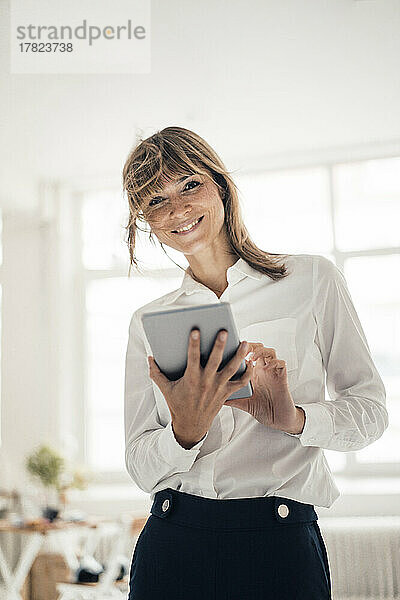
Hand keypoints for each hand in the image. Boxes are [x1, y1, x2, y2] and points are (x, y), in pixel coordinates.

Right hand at [148, 329, 254, 447]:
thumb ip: (156, 373)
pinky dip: (248, 373)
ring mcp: (218, 388)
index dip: (194, 343)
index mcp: (191, 378)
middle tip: (223, 331)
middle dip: (219, 345)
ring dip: (239, 355)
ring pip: (232, 369)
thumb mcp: (165, 389)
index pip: (192, 357)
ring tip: (244, 342)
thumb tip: (149, 357)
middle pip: (215, 360)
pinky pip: (241, 382)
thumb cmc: (178, 404)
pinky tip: (251, 361)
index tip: (195, 330)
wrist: (191, 426)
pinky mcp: (226, 393)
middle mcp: (206, 382)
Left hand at [224, 342, 304, 434]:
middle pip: (258, 348)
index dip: (240, 348)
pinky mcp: (282, 378)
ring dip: (261, 351)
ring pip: (270, 352)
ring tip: (252, 357)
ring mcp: (273, 372)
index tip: (230, 348)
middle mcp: (263, 369)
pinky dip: (274, 362)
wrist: (277, 419)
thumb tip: (211, 396)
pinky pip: (281, 364)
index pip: (247, 353)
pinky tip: (267, 366)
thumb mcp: (242, 402)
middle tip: (241, 348)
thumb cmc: (261, 409)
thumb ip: (229, 396)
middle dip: (250, 345)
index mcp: (253, 372)